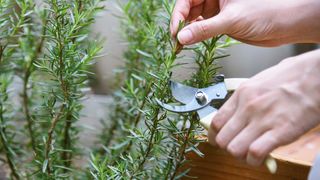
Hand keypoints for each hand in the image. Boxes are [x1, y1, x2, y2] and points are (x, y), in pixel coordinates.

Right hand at [171, 0, 319, 45]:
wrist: (284, 25)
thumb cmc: (265, 13)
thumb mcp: (231, 20)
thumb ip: (204, 29)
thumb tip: (183, 37)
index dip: (179, 14)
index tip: (176, 31)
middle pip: (189, 9)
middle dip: (182, 24)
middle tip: (177, 40)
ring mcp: (217, 10)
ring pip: (195, 19)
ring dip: (188, 31)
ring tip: (183, 44)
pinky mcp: (221, 22)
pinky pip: (203, 27)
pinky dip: (197, 35)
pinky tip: (193, 41)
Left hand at [208, 49, 319, 165]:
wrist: (317, 75)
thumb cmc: (292, 76)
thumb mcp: (259, 81)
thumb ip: (245, 98)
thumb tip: (236, 113)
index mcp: (242, 94)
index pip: (215, 122)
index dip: (215, 136)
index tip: (219, 140)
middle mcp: (248, 107)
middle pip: (222, 139)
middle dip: (227, 147)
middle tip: (237, 147)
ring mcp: (262, 120)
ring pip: (234, 149)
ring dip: (241, 155)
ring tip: (250, 152)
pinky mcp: (280, 131)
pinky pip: (255, 153)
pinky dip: (255, 160)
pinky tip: (261, 156)